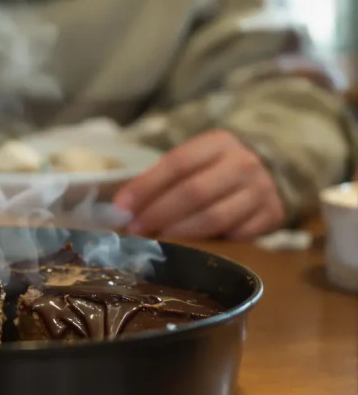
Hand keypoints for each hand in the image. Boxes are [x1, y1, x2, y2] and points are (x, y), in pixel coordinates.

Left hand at [113, 130, 284, 239]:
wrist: (270, 174)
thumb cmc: (215, 170)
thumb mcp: (193, 162)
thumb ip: (163, 179)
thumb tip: (124, 207)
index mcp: (218, 143)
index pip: (177, 163)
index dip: (146, 186)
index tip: (122, 206)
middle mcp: (243, 163)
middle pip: (194, 192)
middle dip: (158, 213)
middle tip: (134, 230)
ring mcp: (261, 191)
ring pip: (214, 217)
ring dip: (180, 233)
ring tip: (157, 241)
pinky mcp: (272, 216)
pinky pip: (237, 236)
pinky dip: (211, 245)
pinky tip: (191, 251)